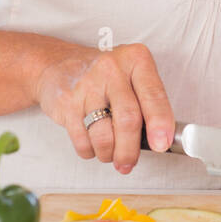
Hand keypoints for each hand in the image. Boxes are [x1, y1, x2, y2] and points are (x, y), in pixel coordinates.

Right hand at [32, 41, 174, 173]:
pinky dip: (90, 151)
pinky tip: (93, 143)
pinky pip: (82, 141)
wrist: (58, 64)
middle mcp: (112, 69)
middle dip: (130, 150)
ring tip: (111, 153)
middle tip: (129, 162)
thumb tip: (159, 140)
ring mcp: (87, 85)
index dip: (160, 122)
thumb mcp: (131, 75)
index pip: (153, 95)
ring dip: (109, 154)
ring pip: (104, 136)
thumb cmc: (103, 75)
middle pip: (128, 119)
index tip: (162, 144)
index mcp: (136, 60)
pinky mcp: (67, 103)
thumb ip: (147, 102)